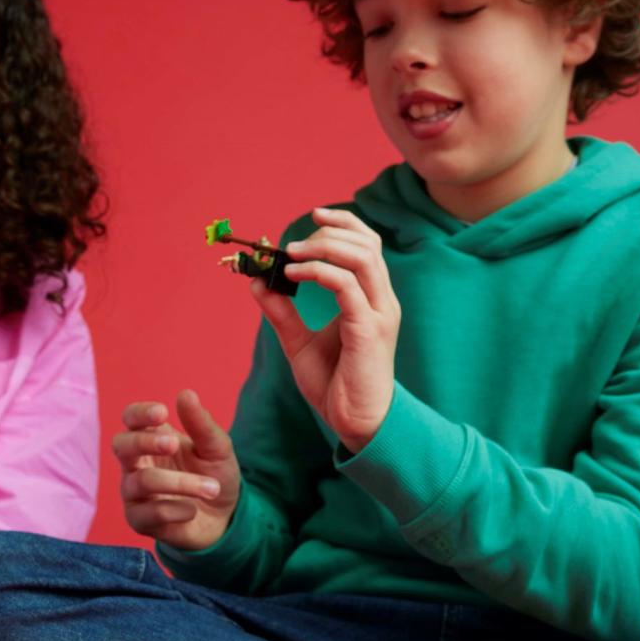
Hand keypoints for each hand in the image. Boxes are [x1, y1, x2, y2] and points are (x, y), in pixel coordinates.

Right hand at [112, 389, 239, 550]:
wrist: (224, 517)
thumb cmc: (214, 475)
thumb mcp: (217, 448)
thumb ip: (201, 424)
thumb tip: (186, 394)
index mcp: (151, 438)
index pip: (131, 418)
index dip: (140, 413)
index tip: (163, 412)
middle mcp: (136, 463)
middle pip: (121, 445)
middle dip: (145, 442)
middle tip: (174, 444)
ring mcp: (134, 492)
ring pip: (141, 481)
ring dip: (179, 482)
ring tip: (212, 487)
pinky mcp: (139, 520)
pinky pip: (149, 512)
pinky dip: (176, 510)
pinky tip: (193, 510)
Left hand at [249, 207, 399, 452]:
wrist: (357, 424)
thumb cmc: (335, 385)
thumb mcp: (299, 343)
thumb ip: (282, 312)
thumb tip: (258, 282)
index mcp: (370, 298)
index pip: (368, 244)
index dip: (343, 222)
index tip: (313, 216)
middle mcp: (381, 300)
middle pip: (366, 243)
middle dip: (327, 232)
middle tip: (292, 246)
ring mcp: (378, 314)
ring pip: (360, 257)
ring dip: (322, 247)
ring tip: (290, 255)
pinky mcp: (368, 330)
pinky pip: (346, 286)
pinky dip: (318, 273)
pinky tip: (293, 277)